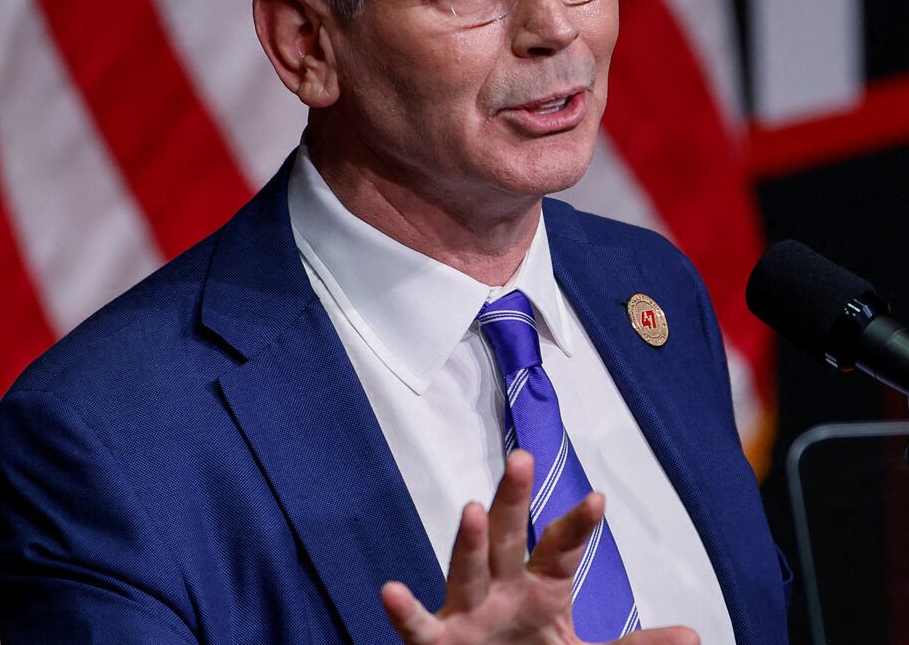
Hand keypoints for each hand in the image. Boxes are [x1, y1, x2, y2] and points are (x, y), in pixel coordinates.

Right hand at [381, 449, 698, 644]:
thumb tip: (694, 637)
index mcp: (540, 586)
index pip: (561, 549)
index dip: (577, 525)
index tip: (598, 499)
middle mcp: (502, 587)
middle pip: (508, 535)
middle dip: (514, 499)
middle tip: (523, 459)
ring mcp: (469, 611)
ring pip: (467, 569)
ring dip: (469, 542)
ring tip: (472, 509)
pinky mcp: (439, 644)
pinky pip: (419, 627)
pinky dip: (405, 611)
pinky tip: (391, 590)